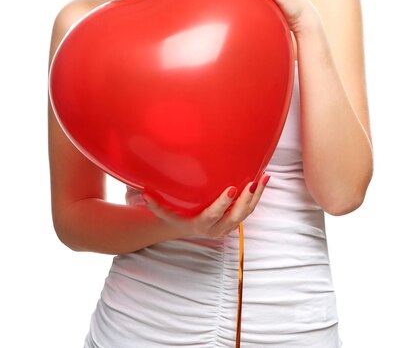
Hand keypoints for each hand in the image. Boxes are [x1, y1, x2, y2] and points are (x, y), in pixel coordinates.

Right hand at [143, 175, 269, 238]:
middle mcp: (218, 228)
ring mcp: (228, 225)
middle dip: (247, 199)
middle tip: (253, 182)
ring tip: (264, 177)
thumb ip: (154, 204)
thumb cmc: (174, 216)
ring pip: (247, 212)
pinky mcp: (235, 219)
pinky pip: (250, 208)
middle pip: (237, 216)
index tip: (232, 188)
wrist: (185, 227)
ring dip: (257, 196)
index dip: (224, 204)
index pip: (214, 215)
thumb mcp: (163, 212)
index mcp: (201, 225)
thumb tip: (143, 192)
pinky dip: (257, 195)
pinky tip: (263, 179)